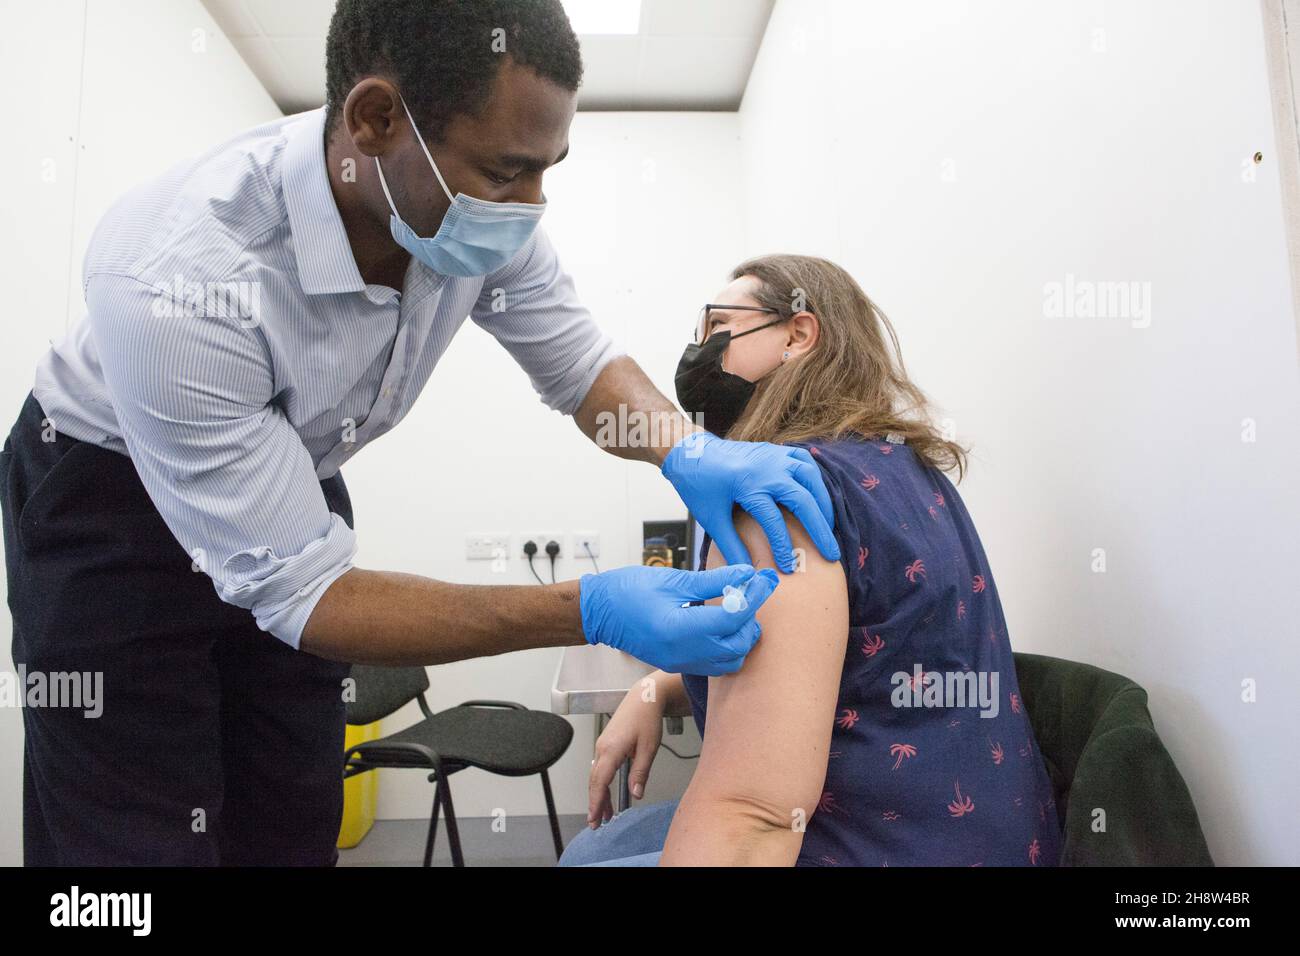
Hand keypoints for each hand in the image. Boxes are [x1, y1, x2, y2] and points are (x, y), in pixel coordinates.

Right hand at [579, 564, 778, 675]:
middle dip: (751, 618)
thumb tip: (744, 574)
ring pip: (731, 660)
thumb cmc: (628, 591)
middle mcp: (682, 652)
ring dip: (742, 636)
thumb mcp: (672, 580)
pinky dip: (729, 648)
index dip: (754, 597)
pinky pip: (717, 665)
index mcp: (679, 629)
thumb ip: (711, 580)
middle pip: (738, 644)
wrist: (599, 612)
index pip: (733, 617)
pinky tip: (724, 626)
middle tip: (750, 592)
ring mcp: (681, 662)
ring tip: (737, 610)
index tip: (766, 579)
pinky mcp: (679, 664)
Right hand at [587, 678, 666, 827]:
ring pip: (596, 775)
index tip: (594, 818)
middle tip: (596, 824)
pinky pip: (600, 767)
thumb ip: (640, 772)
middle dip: (595, 803)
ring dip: (599, 795)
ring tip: (604, 815)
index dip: (596, 802)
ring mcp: (602, 745)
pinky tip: (608, 793)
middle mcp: (602, 748)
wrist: (643, 697)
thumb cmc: (647, 720)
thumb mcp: (649, 748)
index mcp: (611, 750)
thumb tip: (635, 795)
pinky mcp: (606, 743)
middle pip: (594, 781)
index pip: (600, 782)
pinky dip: (602, 783)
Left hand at [661, 432, 840, 571]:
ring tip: (828, 528)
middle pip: (802, 499)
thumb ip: (731, 546)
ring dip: (823, 503)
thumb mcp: (712, 518)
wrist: (692, 452)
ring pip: (811, 478)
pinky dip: (815, 479)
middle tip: (831, 554)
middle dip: (819, 529)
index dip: (783, 546)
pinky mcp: (777, 450)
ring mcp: (775, 456)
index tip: (790, 567)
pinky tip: (819, 498)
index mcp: (748, 484)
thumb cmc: (699, 486)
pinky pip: (805, 462)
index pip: (774, 520)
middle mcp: (767, 468)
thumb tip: (746, 574)